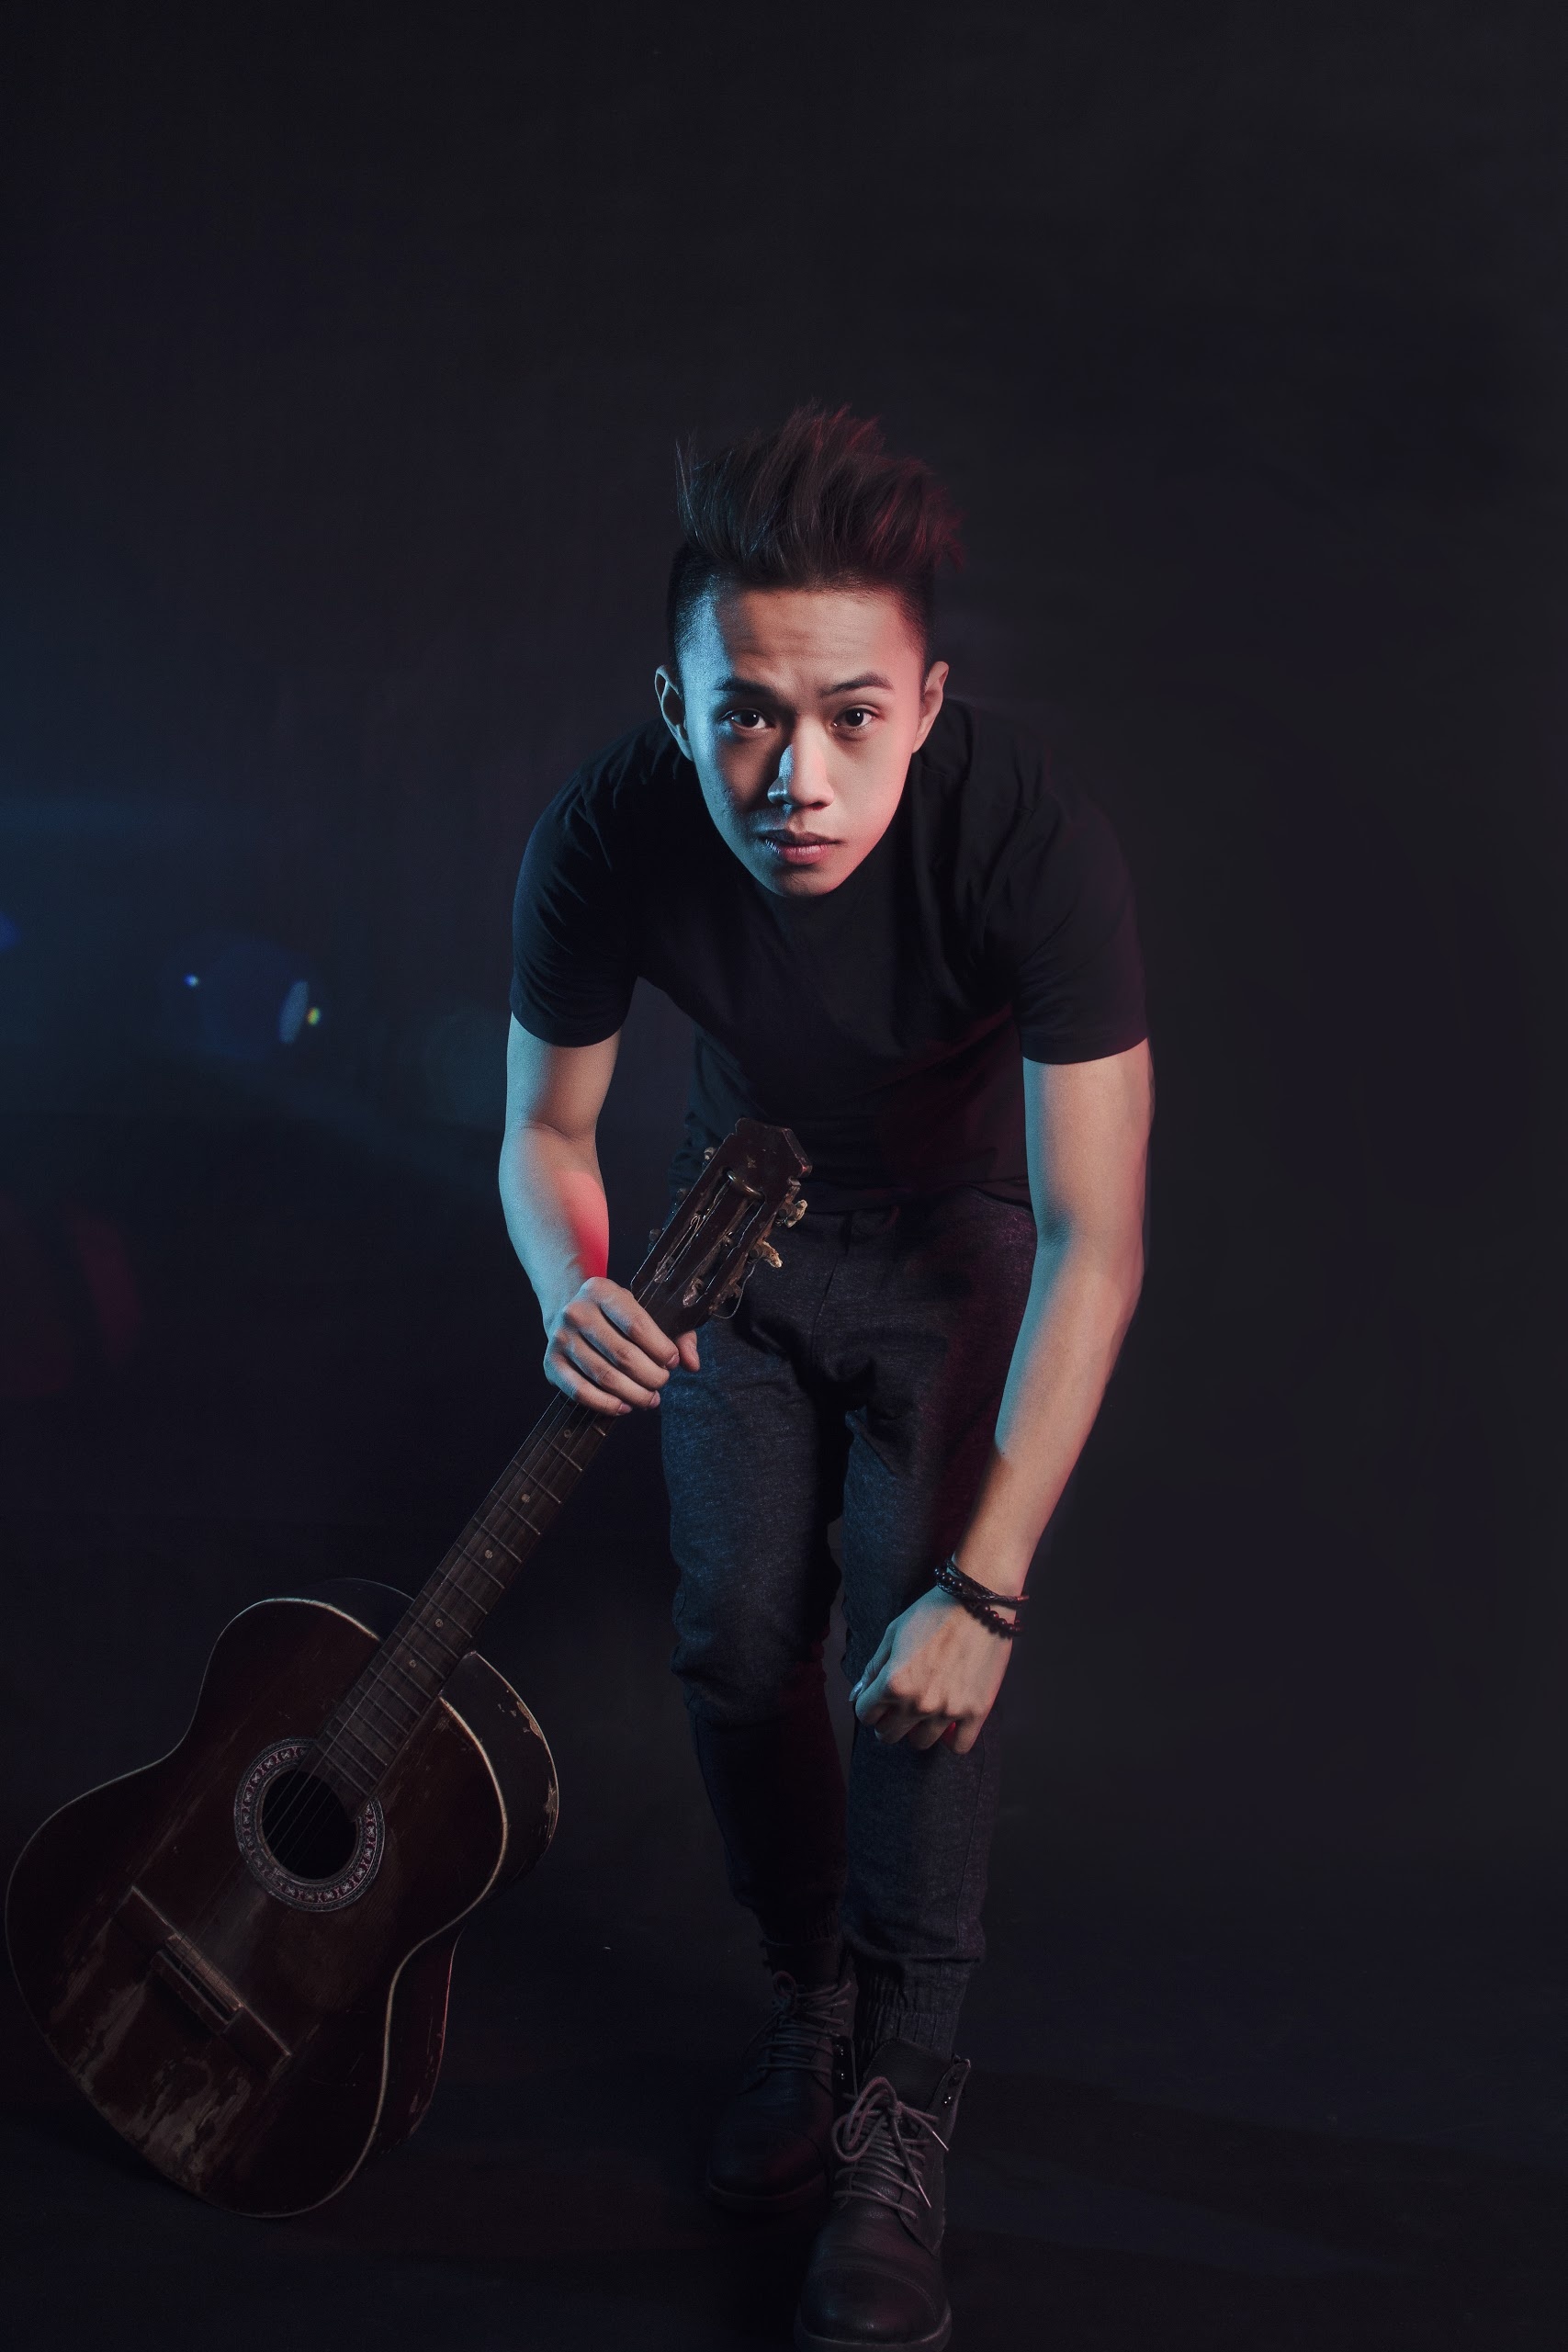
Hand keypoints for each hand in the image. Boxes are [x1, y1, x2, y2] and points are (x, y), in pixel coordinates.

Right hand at [544, 1277, 699, 1412]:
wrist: (567, 1309)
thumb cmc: (614, 1315)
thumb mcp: (644, 1310)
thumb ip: (677, 1333)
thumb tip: (692, 1363)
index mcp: (601, 1291)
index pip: (637, 1324)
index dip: (661, 1349)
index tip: (672, 1361)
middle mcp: (576, 1312)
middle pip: (623, 1355)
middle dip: (651, 1376)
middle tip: (662, 1381)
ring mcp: (560, 1339)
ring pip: (605, 1377)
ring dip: (635, 1394)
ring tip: (650, 1398)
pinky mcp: (551, 1364)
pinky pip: (581, 1392)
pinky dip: (607, 1405)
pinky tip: (625, 1406)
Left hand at [852, 1587, 1014, 1752]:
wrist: (978, 1602)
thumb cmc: (932, 1613)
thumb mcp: (893, 1634)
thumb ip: (872, 1669)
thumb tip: (856, 1697)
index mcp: (893, 1682)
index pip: (865, 1715)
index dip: (869, 1707)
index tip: (878, 1701)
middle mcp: (918, 1702)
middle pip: (889, 1735)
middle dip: (888, 1722)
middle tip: (899, 1709)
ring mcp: (948, 1710)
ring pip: (921, 1742)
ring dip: (918, 1730)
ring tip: (926, 1711)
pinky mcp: (977, 1712)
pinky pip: (959, 1746)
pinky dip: (953, 1738)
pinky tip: (951, 1722)